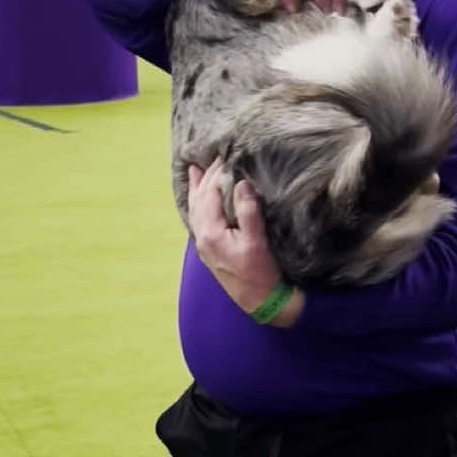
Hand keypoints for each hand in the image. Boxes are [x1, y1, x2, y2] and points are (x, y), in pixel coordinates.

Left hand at [188, 161, 303, 326]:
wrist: (260, 301)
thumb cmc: (261, 273)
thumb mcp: (257, 241)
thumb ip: (248, 211)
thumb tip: (240, 184)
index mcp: (211, 233)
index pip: (209, 194)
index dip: (215, 173)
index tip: (223, 155)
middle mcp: (202, 237)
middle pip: (199, 200)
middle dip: (204, 177)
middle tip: (211, 157)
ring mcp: (204, 244)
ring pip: (195, 210)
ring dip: (196, 189)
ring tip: (195, 171)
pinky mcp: (210, 249)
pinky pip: (198, 219)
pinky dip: (198, 203)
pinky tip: (201, 200)